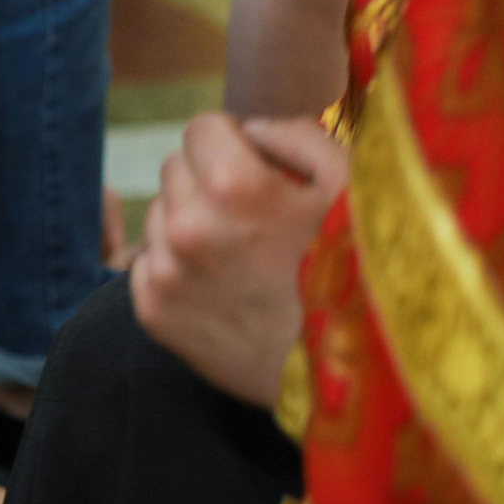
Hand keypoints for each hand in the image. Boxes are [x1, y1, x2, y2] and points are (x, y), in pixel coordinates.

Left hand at [130, 114, 347, 407]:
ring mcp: (162, 269)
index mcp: (231, 187)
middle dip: (209, 179)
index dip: (233, 143)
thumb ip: (299, 137)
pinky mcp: (149, 308)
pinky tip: (220, 286)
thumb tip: (251, 127)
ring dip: (191, 221)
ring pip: (160, 212)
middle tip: (253, 216)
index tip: (258, 168)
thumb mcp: (353, 189)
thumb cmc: (354, 274)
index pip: (201, 127)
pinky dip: (176, 265)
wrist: (336, 376)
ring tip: (241, 256)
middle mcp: (185, 225)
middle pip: (176, 167)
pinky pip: (149, 259)